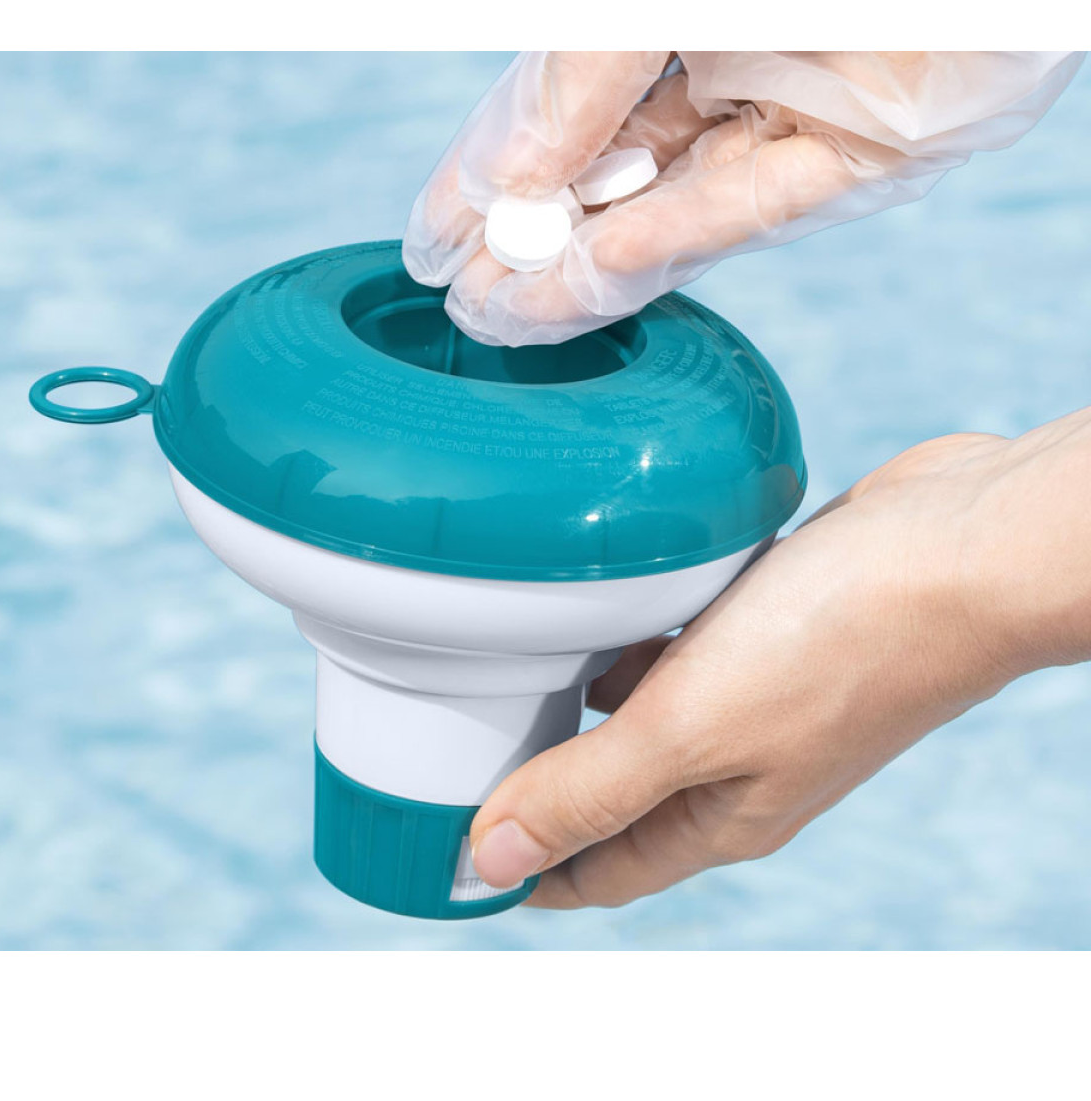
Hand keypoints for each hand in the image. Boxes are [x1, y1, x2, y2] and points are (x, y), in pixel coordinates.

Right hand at [404, 51, 1081, 345]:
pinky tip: (589, 278)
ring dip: (582, 270)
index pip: (564, 117)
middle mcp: (729, 70)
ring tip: (505, 319)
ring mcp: (790, 116)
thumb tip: (502, 183)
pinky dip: (665, 244)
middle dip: (531, 247)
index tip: (432, 240)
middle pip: (610, 182)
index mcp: (674, 18)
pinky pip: (748, 210)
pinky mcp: (863, 154)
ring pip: (667, 212)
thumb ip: (575, 79)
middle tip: (463, 306)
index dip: (491, 182)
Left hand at [469, 409, 1090, 907]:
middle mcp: (736, 762)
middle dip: (541, 787)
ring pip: (643, 716)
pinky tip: (592, 603)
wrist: (958, 546)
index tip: (456, 856)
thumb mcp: (692, 729)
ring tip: (504, 670)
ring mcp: (753, 694)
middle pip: (615, 795)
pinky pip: (675, 649)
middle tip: (456, 751)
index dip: (529, 871)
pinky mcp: (764, 628)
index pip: (602, 869)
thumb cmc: (841, 642)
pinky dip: (628, 639)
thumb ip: (590, 790)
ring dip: (579, 706)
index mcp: (721, 814)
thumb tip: (494, 860)